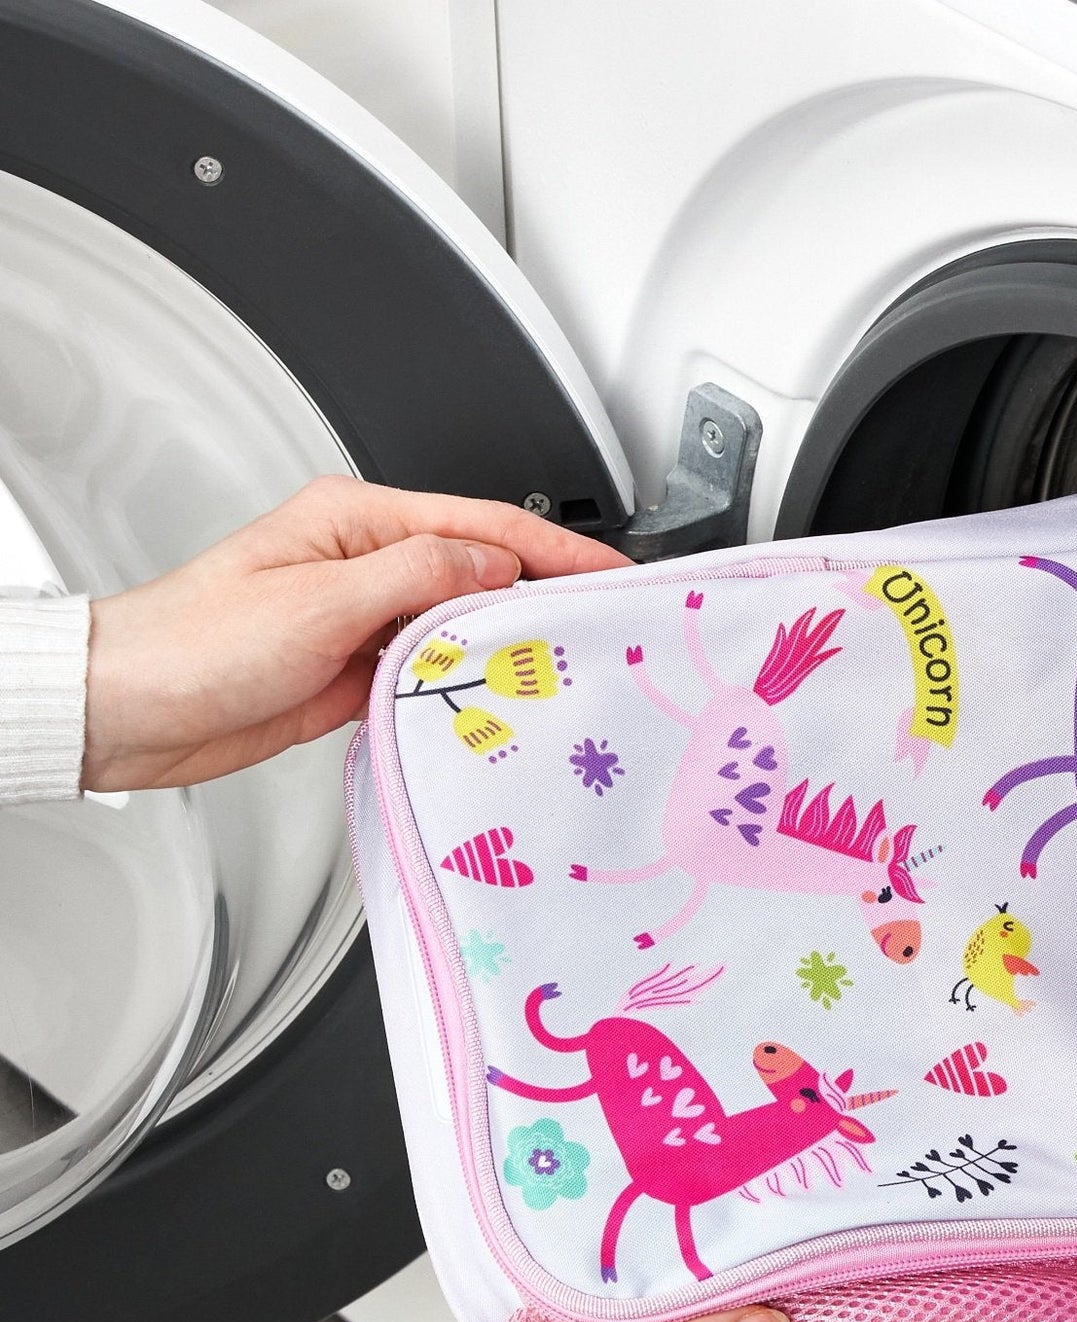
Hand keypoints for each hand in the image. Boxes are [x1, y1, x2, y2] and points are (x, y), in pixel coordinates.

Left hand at [82, 476, 628, 790]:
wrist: (133, 710)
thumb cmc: (193, 643)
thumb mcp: (317, 601)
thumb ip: (416, 576)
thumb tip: (493, 562)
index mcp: (355, 522)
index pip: (482, 524)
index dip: (556, 549)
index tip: (611, 573)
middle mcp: (365, 564)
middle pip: (484, 572)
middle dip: (547, 596)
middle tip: (606, 628)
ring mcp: (365, 619)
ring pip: (465, 627)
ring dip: (511, 648)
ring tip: (566, 669)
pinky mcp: (358, 671)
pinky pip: (436, 673)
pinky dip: (471, 687)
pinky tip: (502, 702)